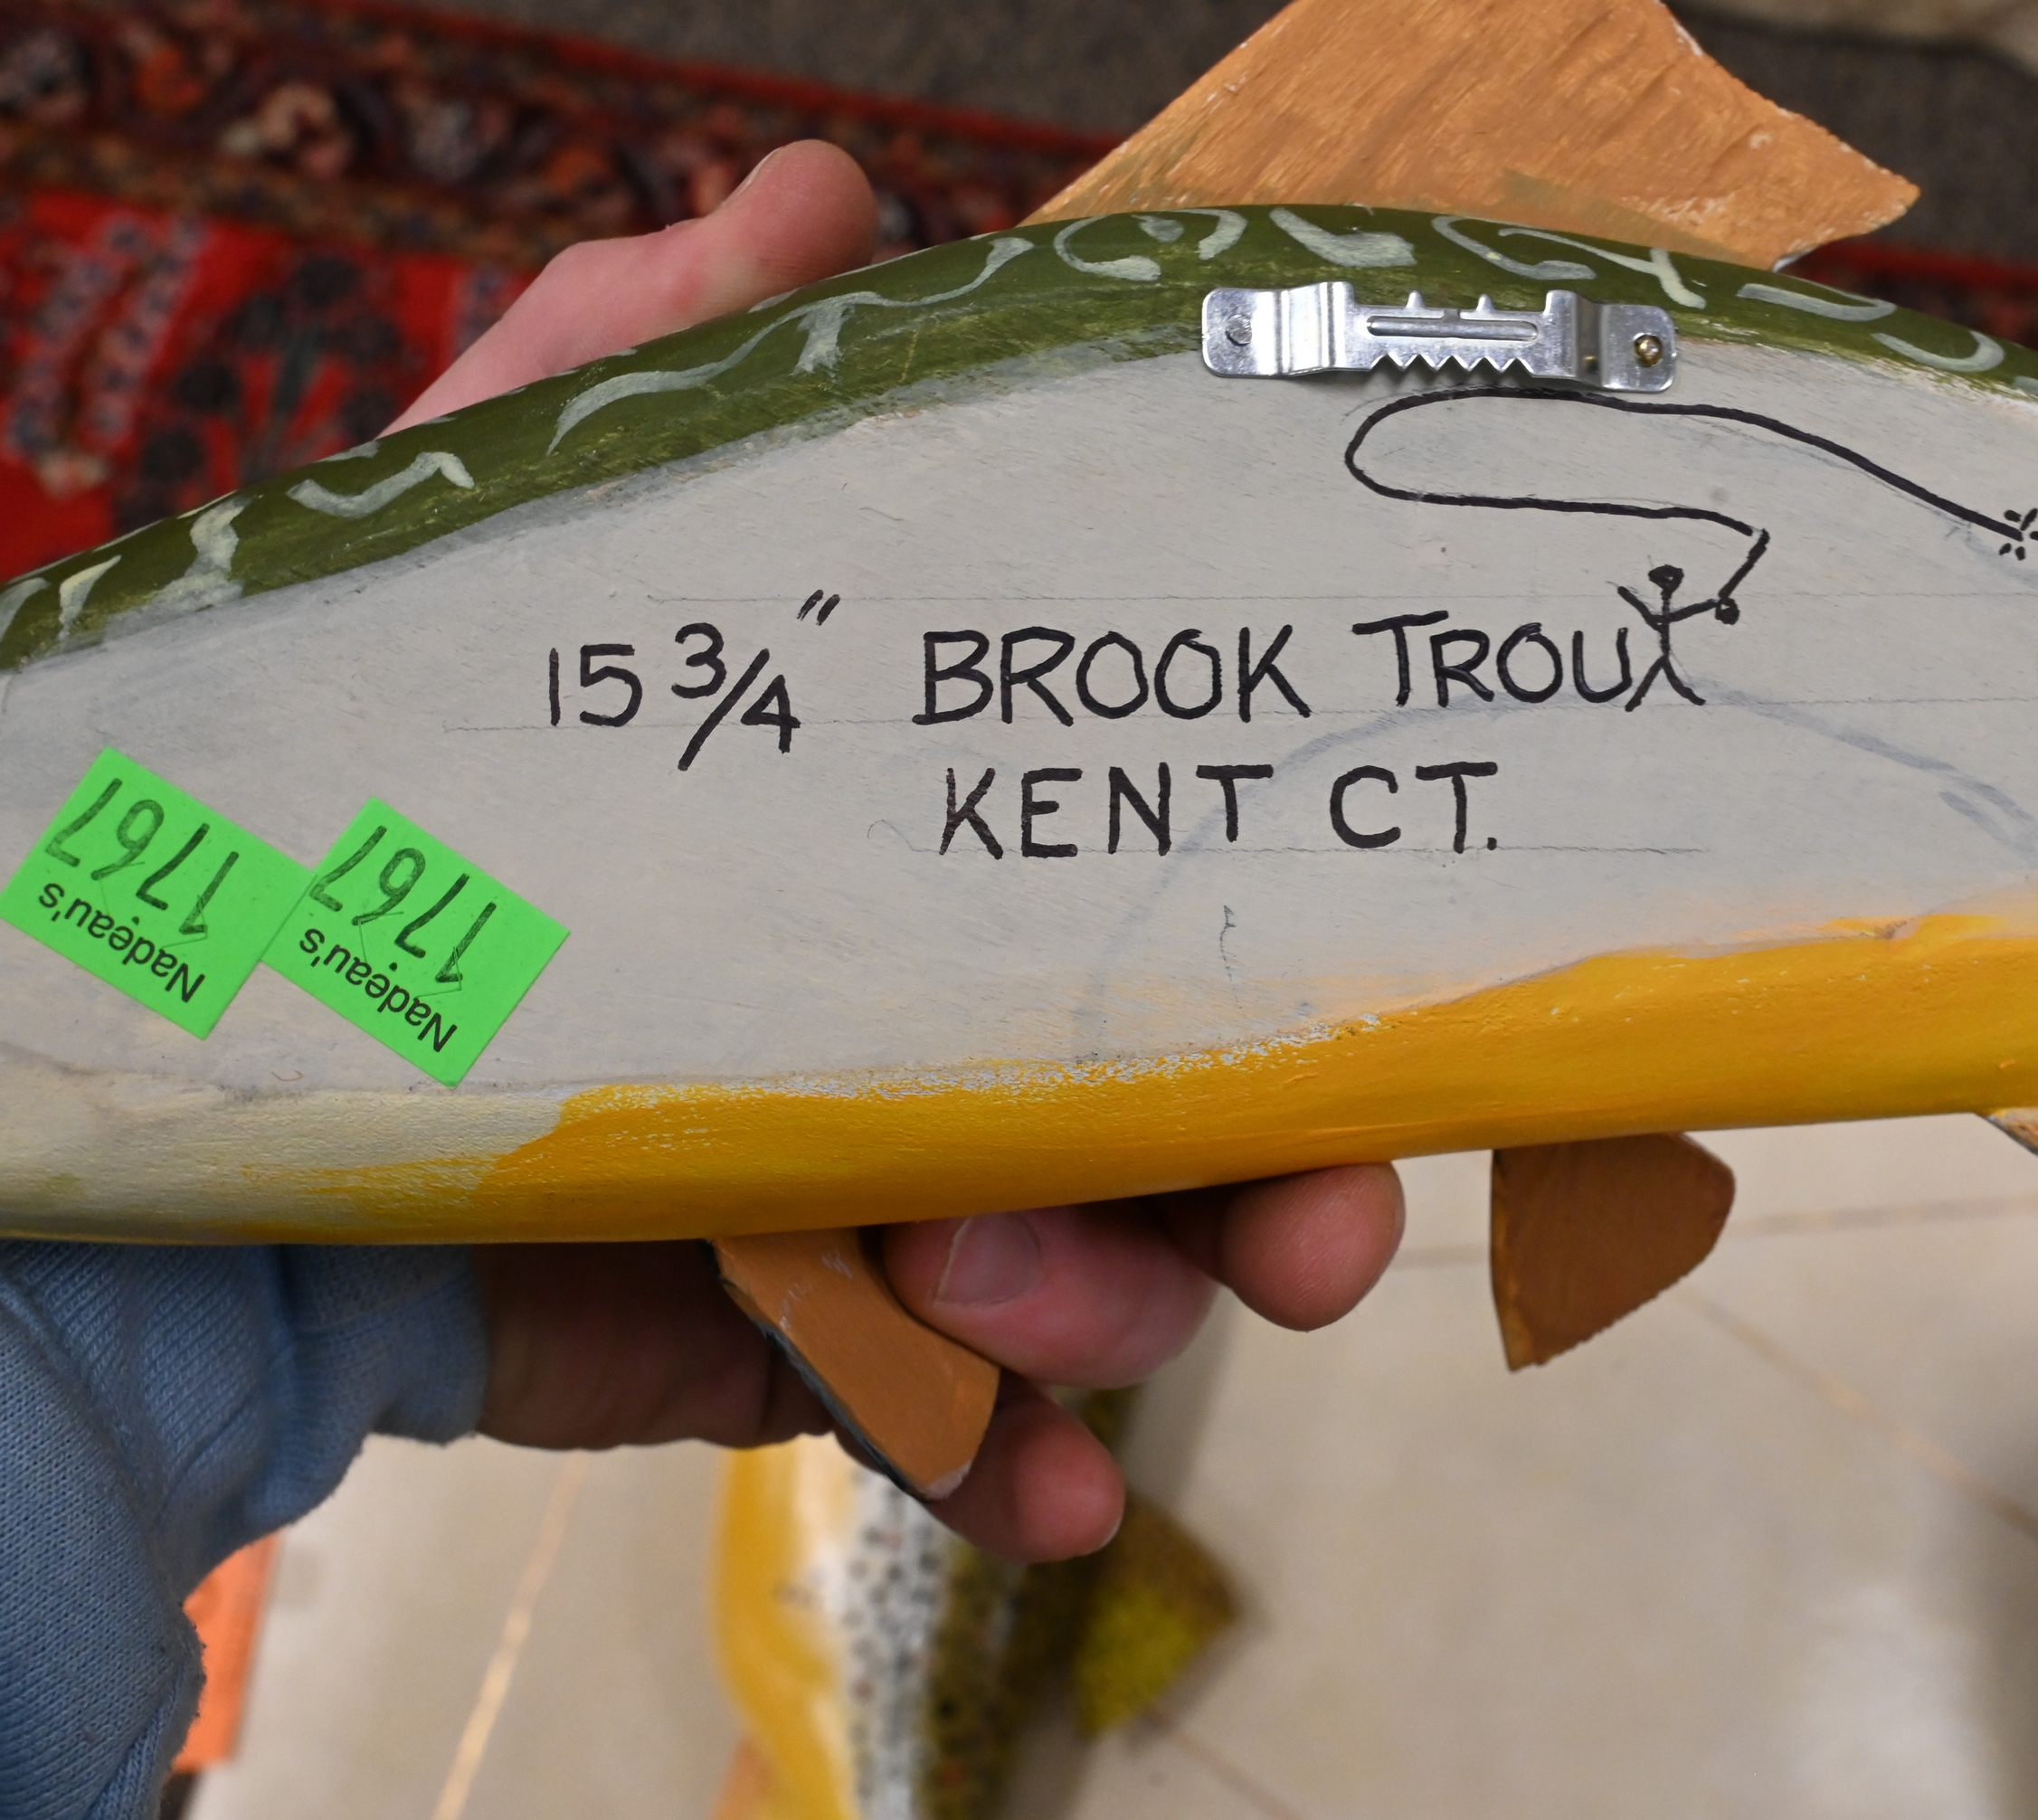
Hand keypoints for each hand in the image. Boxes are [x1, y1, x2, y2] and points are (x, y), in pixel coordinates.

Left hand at [448, 143, 1406, 1560]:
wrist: (132, 1066)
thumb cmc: (345, 768)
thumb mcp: (492, 541)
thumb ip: (648, 375)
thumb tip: (827, 194)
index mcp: (908, 849)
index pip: (1154, 888)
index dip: (1298, 936)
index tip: (1398, 966)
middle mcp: (920, 1016)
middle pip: (1181, 1109)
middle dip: (1285, 1178)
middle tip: (1320, 1220)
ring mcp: (852, 1195)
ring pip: (1083, 1277)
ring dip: (1117, 1309)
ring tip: (1009, 1296)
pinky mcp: (755, 1345)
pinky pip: (929, 1427)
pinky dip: (1015, 1469)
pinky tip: (1073, 1508)